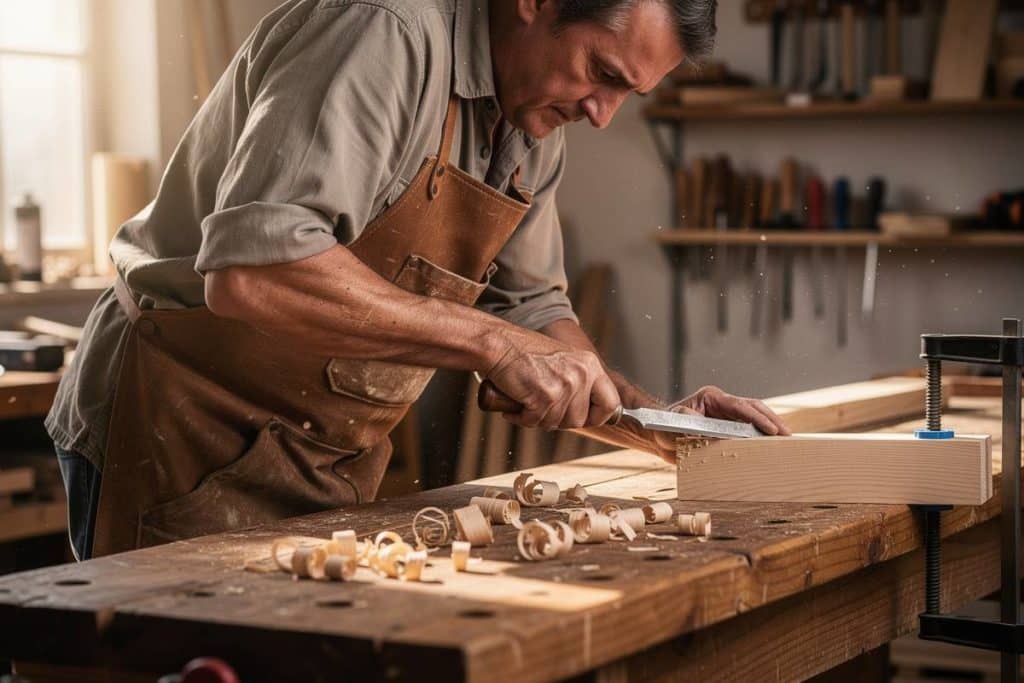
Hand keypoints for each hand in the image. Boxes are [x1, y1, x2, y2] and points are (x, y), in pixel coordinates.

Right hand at [485, 340, 619, 430]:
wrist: (500, 344)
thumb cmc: (525, 353)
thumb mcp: (564, 361)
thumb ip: (579, 383)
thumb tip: (585, 414)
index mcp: (590, 365)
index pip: (611, 404)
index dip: (597, 417)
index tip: (584, 419)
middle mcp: (581, 374)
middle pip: (580, 420)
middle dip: (560, 420)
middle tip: (543, 408)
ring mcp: (564, 386)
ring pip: (557, 423)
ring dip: (538, 418)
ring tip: (528, 401)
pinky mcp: (544, 396)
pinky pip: (535, 421)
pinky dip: (522, 418)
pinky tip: (517, 405)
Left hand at [651, 385, 789, 463]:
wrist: (658, 436)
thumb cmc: (663, 426)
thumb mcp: (671, 423)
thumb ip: (686, 421)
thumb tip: (705, 426)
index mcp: (711, 398)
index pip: (739, 406)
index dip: (756, 417)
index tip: (771, 428)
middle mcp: (722, 404)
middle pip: (753, 408)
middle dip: (771, 420)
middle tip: (787, 434)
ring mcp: (726, 416)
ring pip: (754, 418)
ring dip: (770, 427)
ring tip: (787, 440)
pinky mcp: (728, 428)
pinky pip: (747, 431)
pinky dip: (760, 437)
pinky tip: (772, 446)